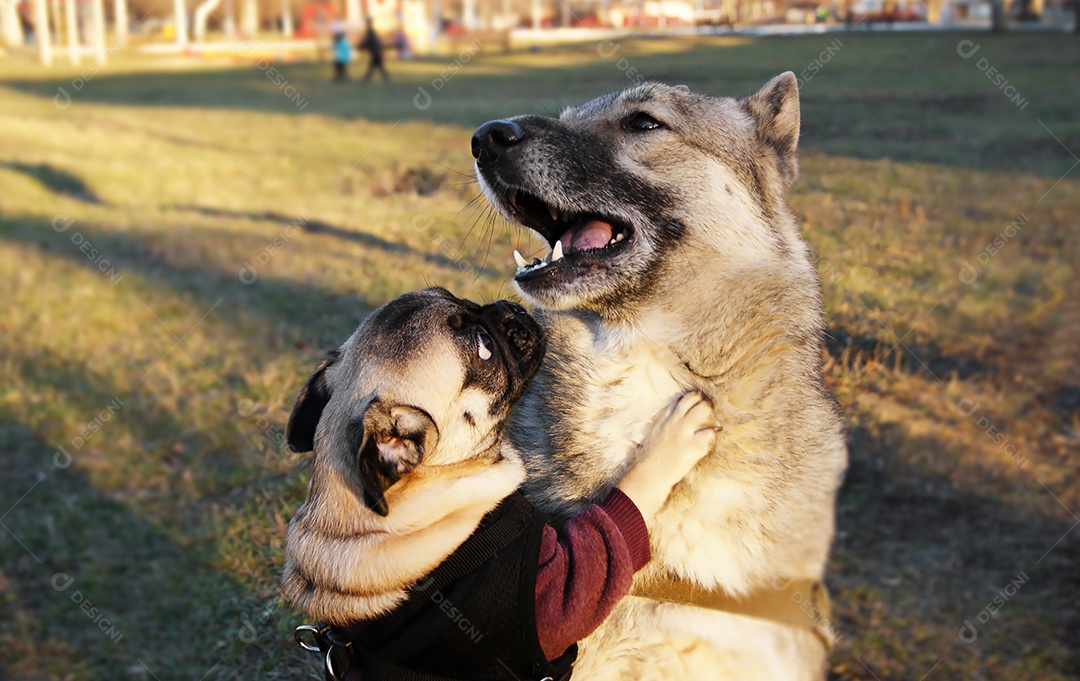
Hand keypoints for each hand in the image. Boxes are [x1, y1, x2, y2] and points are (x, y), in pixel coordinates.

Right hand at [617, 391, 718, 522]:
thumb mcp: (652, 435)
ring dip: (709, 413)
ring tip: (713, 421)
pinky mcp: (695, 445)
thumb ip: (662, 425)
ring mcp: (685, 432)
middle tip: (708, 407)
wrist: (651, 474)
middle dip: (703, 401)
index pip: (681, 400)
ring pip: (703, 410)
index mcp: (664, 419)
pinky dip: (711, 436)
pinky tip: (708, 440)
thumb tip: (671, 422)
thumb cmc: (648, 459)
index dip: (691, 399)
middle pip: (694, 399)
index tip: (697, 401)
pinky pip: (710, 433)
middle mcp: (675, 421)